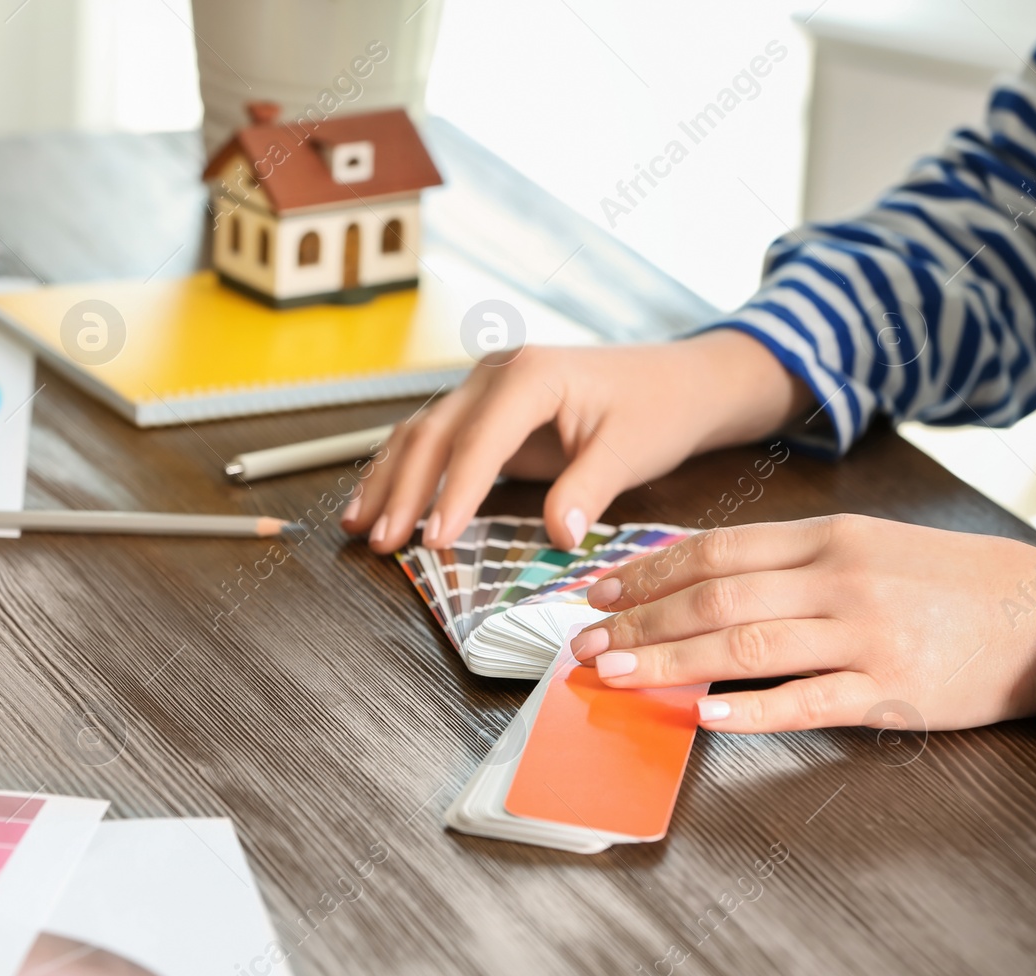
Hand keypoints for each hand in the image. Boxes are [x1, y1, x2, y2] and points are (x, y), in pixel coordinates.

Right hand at [341, 329, 809, 553]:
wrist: (676, 380)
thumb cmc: (657, 408)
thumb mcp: (631, 449)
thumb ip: (589, 488)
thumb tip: (559, 537)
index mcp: (531, 375)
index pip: (478, 440)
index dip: (453, 493)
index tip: (434, 541)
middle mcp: (496, 372)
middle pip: (433, 434)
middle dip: (403, 492)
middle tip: (383, 544)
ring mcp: (483, 387)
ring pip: (419, 433)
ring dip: (388, 481)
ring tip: (360, 528)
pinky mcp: (482, 409)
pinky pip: (432, 439)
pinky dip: (401, 471)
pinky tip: (378, 504)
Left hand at [568, 515, 1035, 731]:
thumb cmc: (946, 581)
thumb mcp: (867, 546)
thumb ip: (789, 562)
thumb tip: (698, 579)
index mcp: (827, 538)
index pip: (715, 550)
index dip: (648, 572)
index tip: (598, 592)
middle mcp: (838, 578)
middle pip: (714, 597)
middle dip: (639, 621)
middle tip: (584, 643)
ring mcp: (864, 633)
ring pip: (743, 646)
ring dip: (667, 661)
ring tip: (615, 675)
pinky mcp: (890, 688)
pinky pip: (805, 701)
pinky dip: (747, 709)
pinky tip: (698, 716)